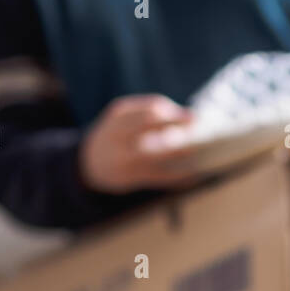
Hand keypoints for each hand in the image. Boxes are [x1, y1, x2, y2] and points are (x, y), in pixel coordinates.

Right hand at [78, 95, 202, 192]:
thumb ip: (149, 112)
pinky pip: (157, 178)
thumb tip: (186, 117)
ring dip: (179, 154)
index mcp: (119, 117)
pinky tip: (194, 176)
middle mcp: (118, 137)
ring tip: (199, 151)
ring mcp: (122, 159)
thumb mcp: (124, 116)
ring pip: (155, 156)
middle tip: (199, 134)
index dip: (173, 115)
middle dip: (176, 133)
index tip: (195, 118)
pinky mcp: (129, 178)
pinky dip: (177, 178)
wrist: (89, 163)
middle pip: (150, 133)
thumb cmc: (117, 134)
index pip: (148, 111)